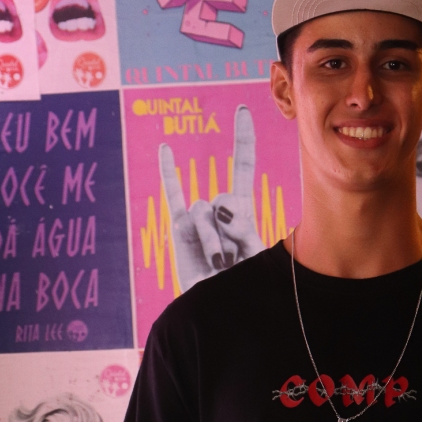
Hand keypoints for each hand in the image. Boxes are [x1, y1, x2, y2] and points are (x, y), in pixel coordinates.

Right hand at [158, 104, 263, 293]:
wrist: (223, 311)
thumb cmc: (245, 286)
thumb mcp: (254, 256)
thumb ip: (241, 228)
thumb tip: (217, 209)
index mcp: (242, 212)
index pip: (241, 167)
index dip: (241, 139)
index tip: (239, 109)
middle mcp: (218, 210)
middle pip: (223, 199)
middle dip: (230, 228)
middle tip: (232, 258)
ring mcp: (197, 220)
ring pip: (202, 212)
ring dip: (211, 239)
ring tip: (217, 265)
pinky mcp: (179, 230)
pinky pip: (172, 198)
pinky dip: (169, 174)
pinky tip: (166, 149)